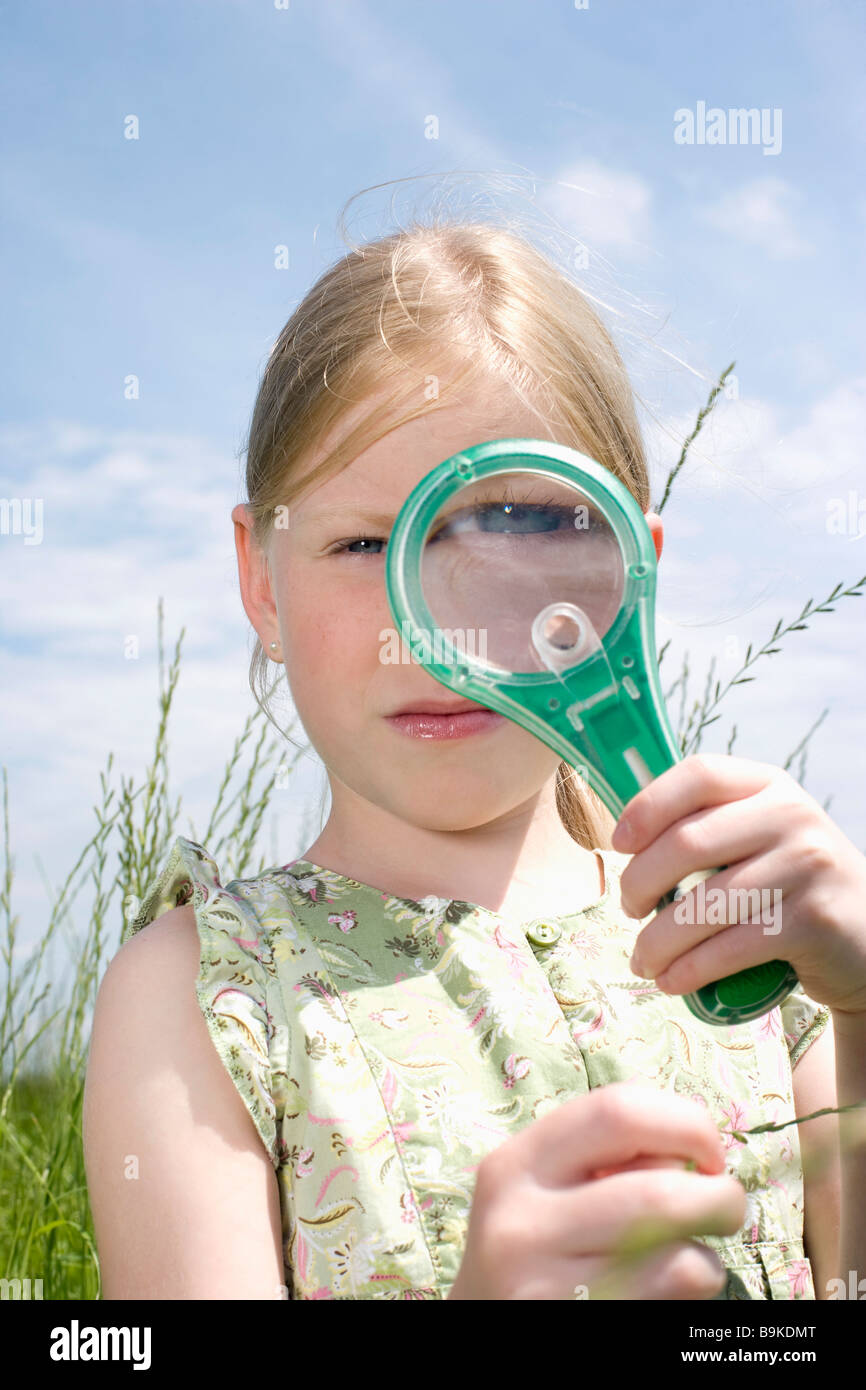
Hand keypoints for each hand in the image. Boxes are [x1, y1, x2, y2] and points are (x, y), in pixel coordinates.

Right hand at [447, 1082, 745, 1299]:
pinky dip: (694, 1291)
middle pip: (659, 1190)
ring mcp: (544, 1287)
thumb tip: (692, 1152)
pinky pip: (670, 1300)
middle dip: (720, 1197)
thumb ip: (601, 1160)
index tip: (707, 1155)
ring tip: (695, 1259)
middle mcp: (520, 1222)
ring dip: (708, 1256)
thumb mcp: (544, 1191)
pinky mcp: (574, 1329)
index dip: (686, 1123)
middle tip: (725, 1209)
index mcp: (516, 1164)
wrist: (482, 1326)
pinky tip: (671, 1294)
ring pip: (676, 1258)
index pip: (618, 1110)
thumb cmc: (536, 1251)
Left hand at [613, 754, 865, 1017]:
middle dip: (639, 882)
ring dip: (657, 940)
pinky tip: (670, 981)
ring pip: (704, 904)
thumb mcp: (762, 835)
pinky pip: (730, 948)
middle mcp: (792, 815)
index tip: (618, 843)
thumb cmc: (790, 884)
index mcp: (769, 784)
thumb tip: (624, 837)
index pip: (699, 775)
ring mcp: (807, 866)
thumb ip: (710, 824)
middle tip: (628, 908)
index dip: (647, 806)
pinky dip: (689, 969)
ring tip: (642, 958)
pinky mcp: (813, 921)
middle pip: (688, 843)